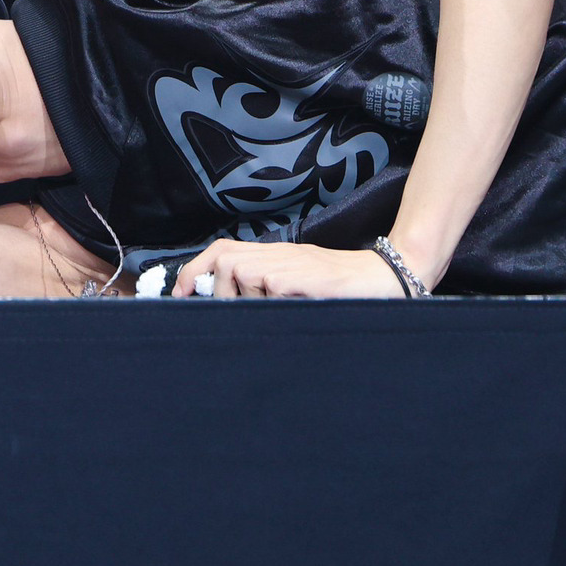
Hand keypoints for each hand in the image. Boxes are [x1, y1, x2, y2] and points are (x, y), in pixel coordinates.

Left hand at [171, 240, 407, 299]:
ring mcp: (287, 264)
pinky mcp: (298, 276)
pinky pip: (267, 289)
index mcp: (273, 255)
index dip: (195, 270)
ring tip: (277, 311)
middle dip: (214, 289)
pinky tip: (294, 310)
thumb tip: (230, 306)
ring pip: (239, 275)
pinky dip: (271, 303)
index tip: (180, 294)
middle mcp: (276, 254)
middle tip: (225, 314)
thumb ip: (268, 288)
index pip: (221, 251)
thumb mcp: (299, 282)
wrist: (386, 277)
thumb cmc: (344, 287)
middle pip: (223, 259)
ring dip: (247, 300)